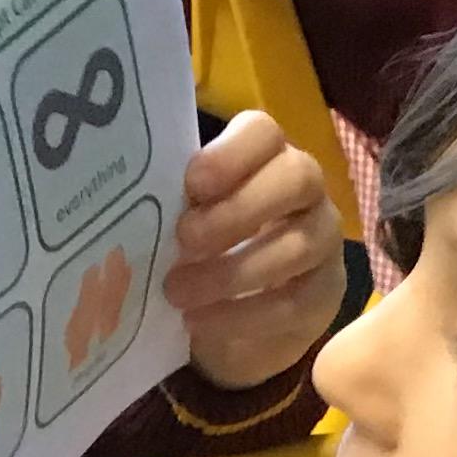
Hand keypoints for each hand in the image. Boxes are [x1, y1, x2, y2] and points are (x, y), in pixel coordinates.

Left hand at [170, 110, 343, 391]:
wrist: (234, 318)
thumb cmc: (200, 252)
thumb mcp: (183, 221)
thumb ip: (173, 205)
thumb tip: (132, 207)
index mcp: (264, 157)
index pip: (264, 133)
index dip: (231, 154)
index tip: (191, 184)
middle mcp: (305, 189)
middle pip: (297, 178)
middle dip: (238, 210)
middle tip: (185, 239)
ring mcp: (322, 239)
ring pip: (298, 244)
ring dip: (232, 271)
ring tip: (178, 292)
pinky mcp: (325, 293)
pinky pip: (294, 303)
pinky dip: (242, 315)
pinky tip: (200, 322)